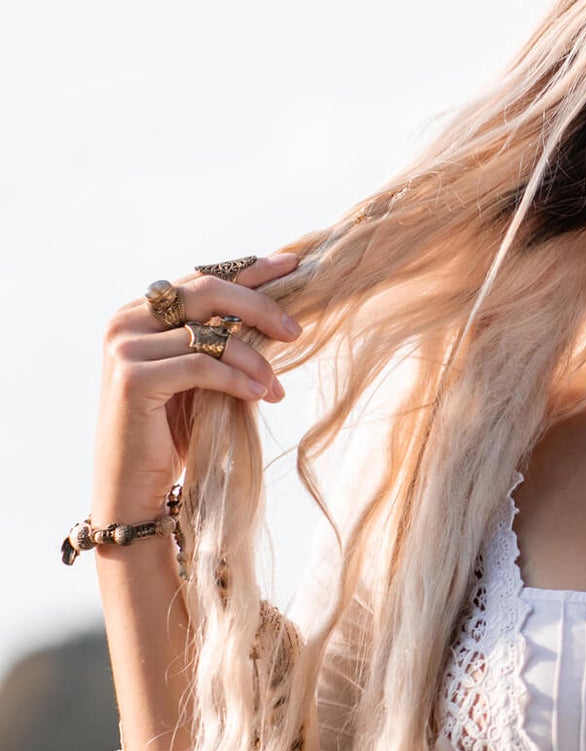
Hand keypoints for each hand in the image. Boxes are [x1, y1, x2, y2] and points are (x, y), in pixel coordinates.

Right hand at [93, 253, 303, 521]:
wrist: (134, 486)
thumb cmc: (172, 431)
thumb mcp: (200, 376)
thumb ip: (220, 340)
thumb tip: (279, 312)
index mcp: (139, 312)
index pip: (201, 278)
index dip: (249, 270)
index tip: (293, 264)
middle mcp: (125, 321)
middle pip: (207, 290)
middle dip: (260, 306)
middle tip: (297, 331)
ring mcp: (124, 348)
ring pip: (211, 334)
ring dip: (255, 359)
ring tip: (277, 386)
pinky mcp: (133, 378)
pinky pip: (203, 366)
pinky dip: (239, 379)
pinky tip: (262, 394)